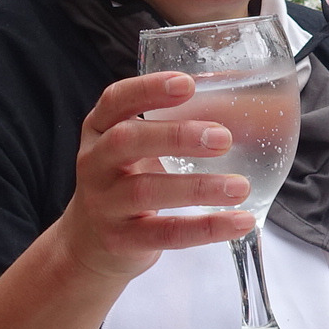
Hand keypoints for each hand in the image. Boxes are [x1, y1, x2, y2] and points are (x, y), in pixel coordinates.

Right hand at [48, 71, 257, 282]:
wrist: (88, 244)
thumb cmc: (124, 182)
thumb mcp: (134, 149)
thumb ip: (170, 126)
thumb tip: (239, 98)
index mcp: (100, 130)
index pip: (116, 100)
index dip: (149, 89)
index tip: (187, 83)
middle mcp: (95, 163)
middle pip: (126, 141)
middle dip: (176, 136)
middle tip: (223, 138)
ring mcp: (104, 204)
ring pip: (147, 191)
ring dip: (199, 187)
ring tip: (240, 186)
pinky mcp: (121, 240)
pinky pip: (166, 234)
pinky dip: (205, 228)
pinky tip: (239, 221)